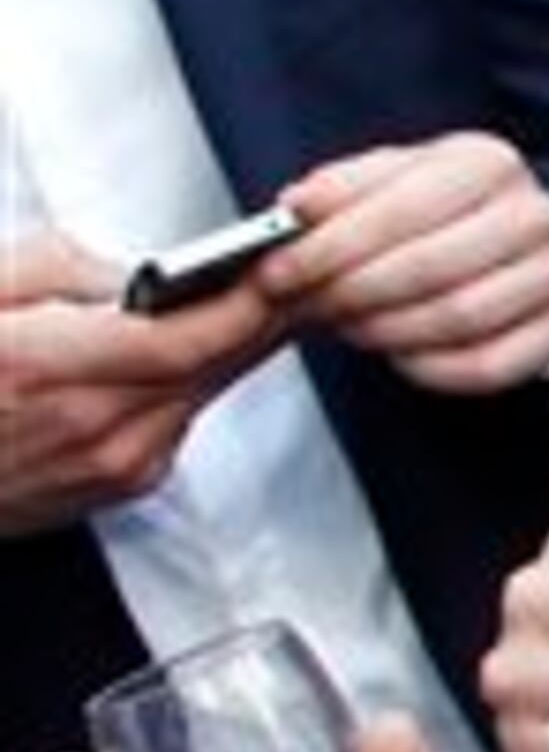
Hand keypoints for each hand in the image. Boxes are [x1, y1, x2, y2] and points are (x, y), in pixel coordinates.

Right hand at [0, 233, 283, 534]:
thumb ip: (64, 268)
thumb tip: (139, 274)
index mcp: (48, 369)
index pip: (189, 338)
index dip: (251, 300)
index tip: (285, 262)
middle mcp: (89, 429)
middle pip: (213, 365)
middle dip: (261, 314)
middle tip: (297, 268)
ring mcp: (107, 468)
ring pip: (203, 393)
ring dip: (231, 347)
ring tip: (257, 299)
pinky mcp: (114, 489)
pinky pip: (178, 424)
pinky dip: (193, 384)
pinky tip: (193, 352)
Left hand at [263, 135, 548, 394]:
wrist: (510, 241)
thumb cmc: (436, 213)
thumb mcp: (387, 180)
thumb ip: (339, 189)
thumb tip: (297, 207)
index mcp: (489, 162)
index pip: (403, 207)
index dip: (331, 245)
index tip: (277, 269)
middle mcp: (535, 213)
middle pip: (432, 266)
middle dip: (353, 292)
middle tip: (309, 304)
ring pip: (461, 317)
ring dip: (387, 330)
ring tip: (350, 325)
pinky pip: (487, 365)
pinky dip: (430, 367)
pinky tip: (398, 353)